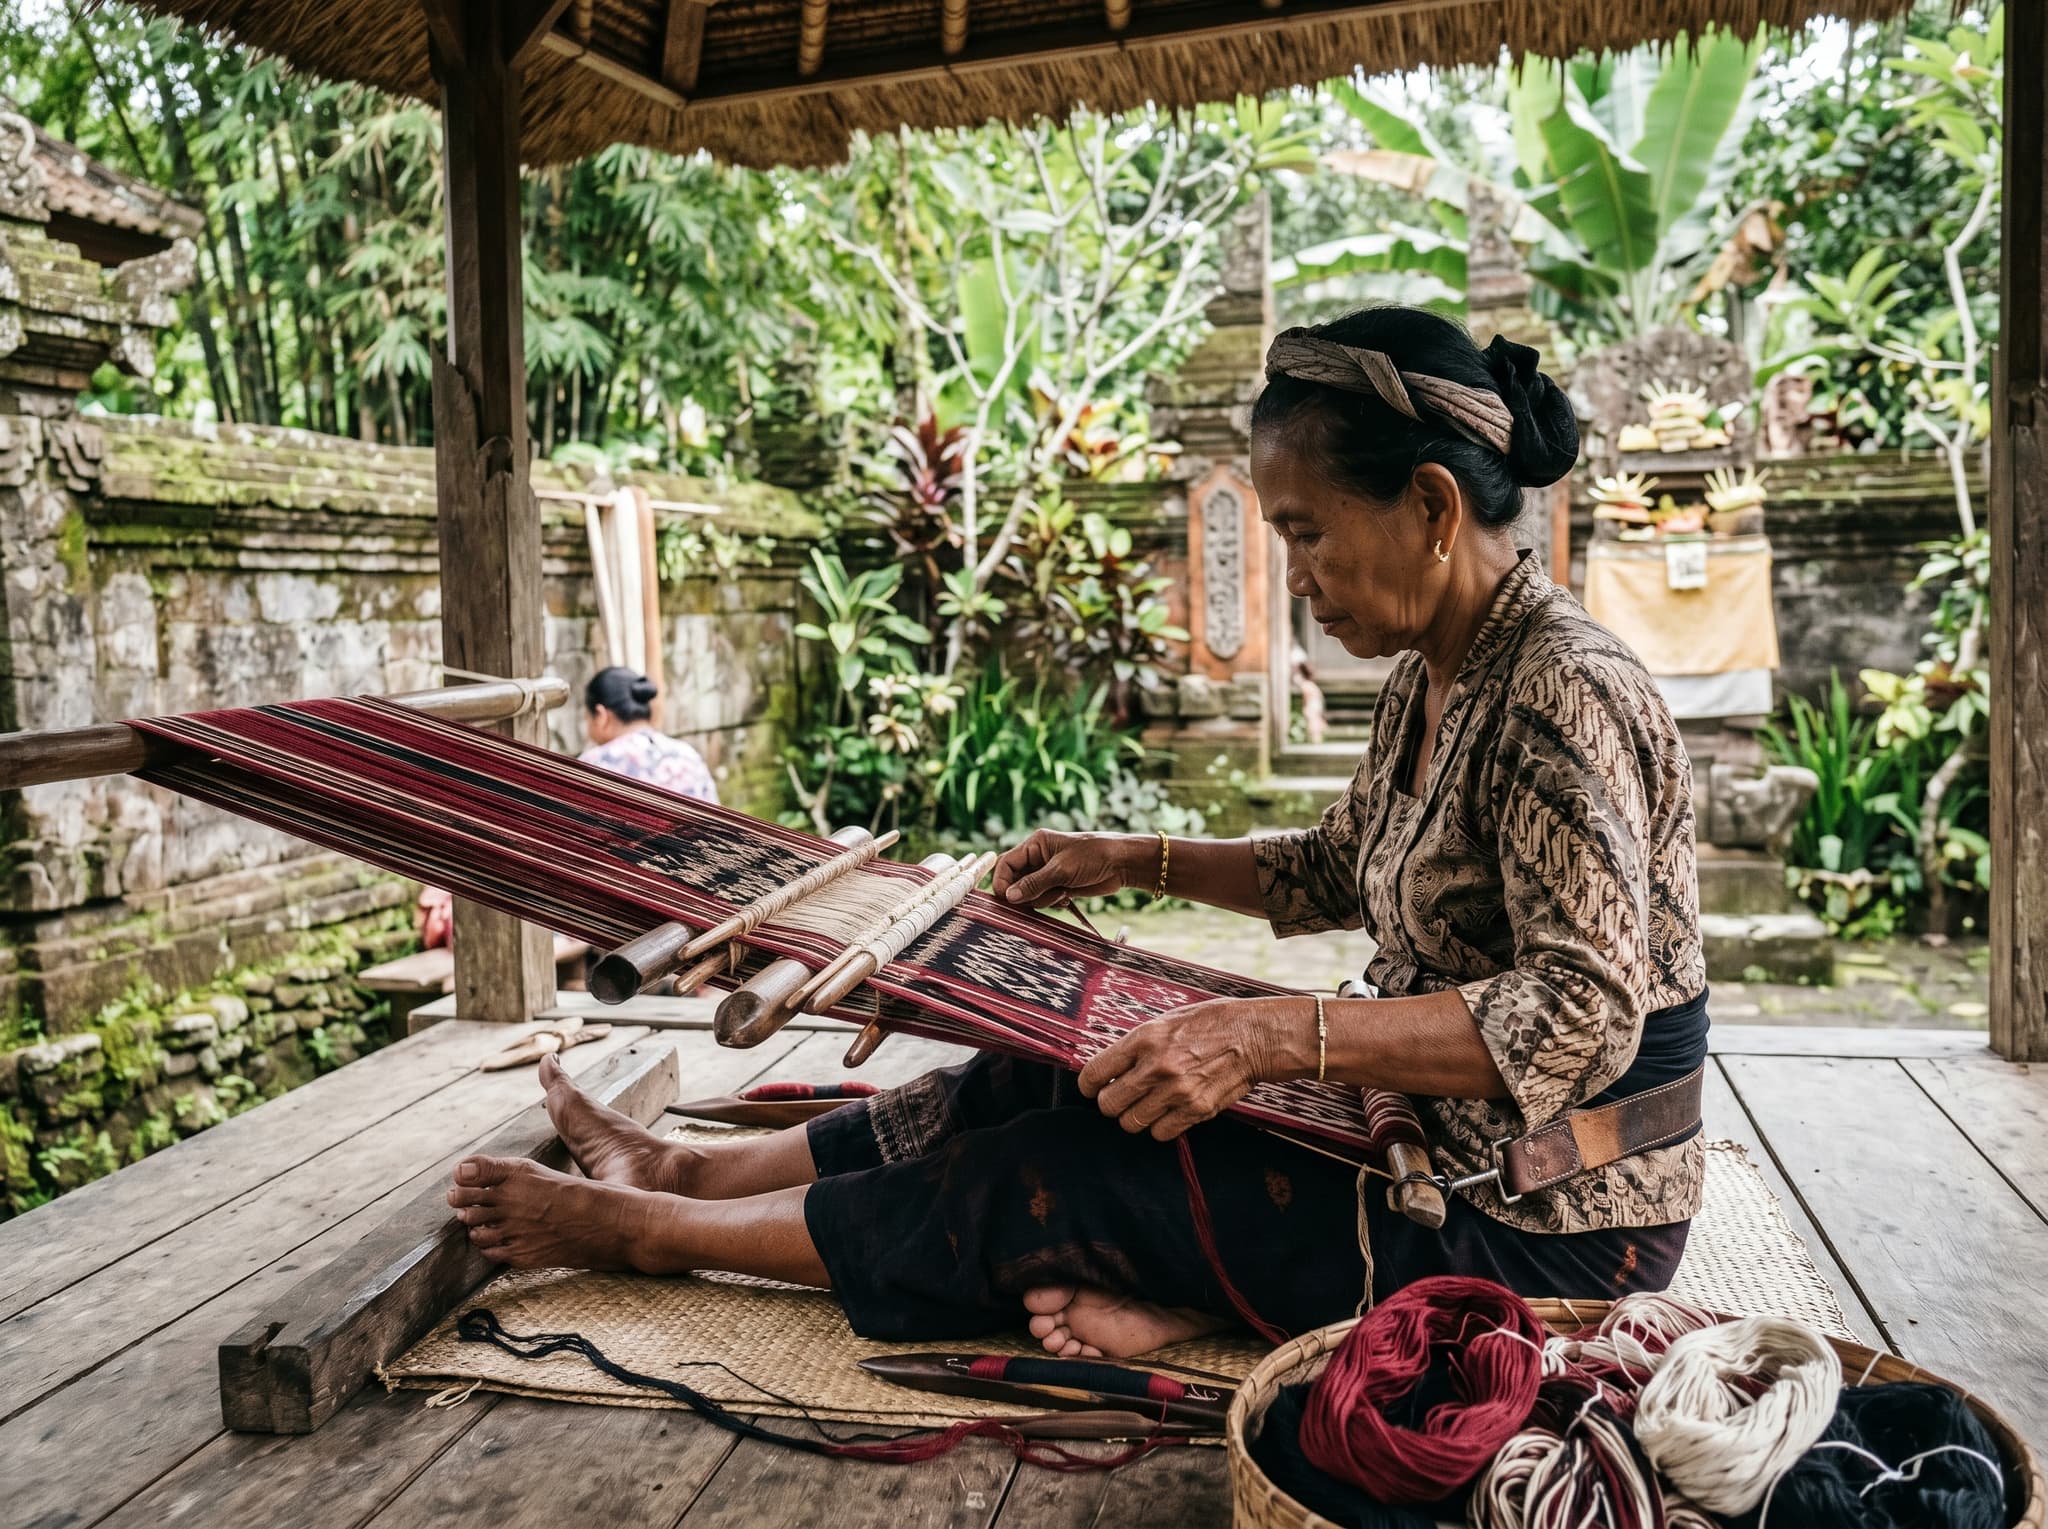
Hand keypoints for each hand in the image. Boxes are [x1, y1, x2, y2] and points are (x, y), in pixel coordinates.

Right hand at [991, 829, 1144, 908]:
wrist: (1122, 864)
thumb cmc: (1093, 857)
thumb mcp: (1061, 870)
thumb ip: (1034, 884)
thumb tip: (1009, 897)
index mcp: (1035, 845)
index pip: (1005, 863)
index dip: (1002, 882)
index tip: (1008, 899)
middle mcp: (1037, 858)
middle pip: (1014, 880)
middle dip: (1023, 893)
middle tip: (1037, 900)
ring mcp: (1047, 873)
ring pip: (1028, 892)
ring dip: (1040, 899)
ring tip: (1060, 895)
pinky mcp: (1057, 886)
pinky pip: (1042, 899)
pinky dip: (1050, 902)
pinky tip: (1066, 898)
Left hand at [1077, 999, 1285, 1140]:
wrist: (1255, 1036)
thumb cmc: (1212, 1023)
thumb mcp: (1167, 1020)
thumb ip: (1138, 1044)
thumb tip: (1111, 1066)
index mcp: (1145, 1038)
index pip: (1095, 1073)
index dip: (1088, 1084)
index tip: (1093, 1087)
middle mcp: (1157, 1066)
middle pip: (1109, 1105)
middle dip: (1110, 1103)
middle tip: (1121, 1097)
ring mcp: (1177, 1091)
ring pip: (1131, 1123)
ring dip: (1134, 1117)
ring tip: (1146, 1104)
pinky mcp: (1196, 1110)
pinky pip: (1161, 1133)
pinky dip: (1160, 1126)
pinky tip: (1168, 1111)